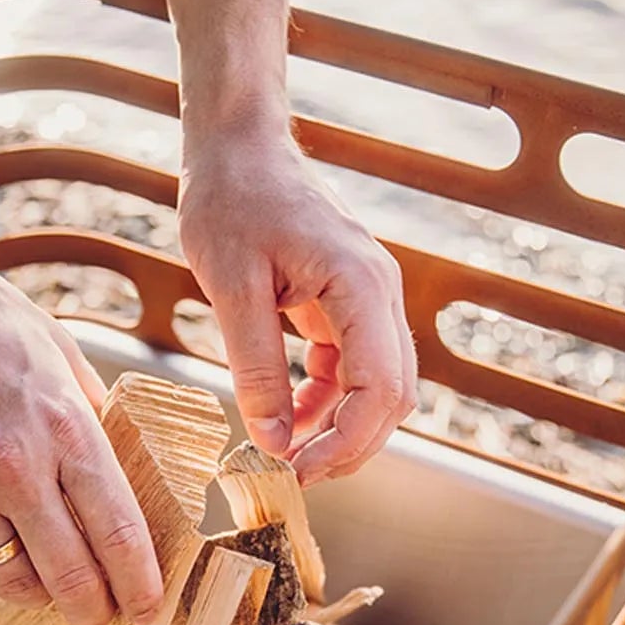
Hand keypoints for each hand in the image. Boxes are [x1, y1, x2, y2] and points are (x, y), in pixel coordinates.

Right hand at [0, 211, 161, 624]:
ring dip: (31, 585)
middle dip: (92, 609)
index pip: (118, 531)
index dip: (139, 583)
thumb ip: (87, 409)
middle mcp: (15, 467)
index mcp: (64, 425)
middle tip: (98, 616)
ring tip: (37, 574)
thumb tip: (116, 456)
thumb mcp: (54, 348)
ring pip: (9, 576)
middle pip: (70, 577)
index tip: (145, 605)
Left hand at [161, 0, 415, 484]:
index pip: (381, 389)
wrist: (238, 147)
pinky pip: (354, 367)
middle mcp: (380, 293)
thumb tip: (272, 438)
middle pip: (393, 397)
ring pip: (380, 387)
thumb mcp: (231, 287)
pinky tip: (286, 418)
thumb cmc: (231, 200)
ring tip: (286, 456)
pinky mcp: (349, 302)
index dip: (346, 444)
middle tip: (292, 478)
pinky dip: (327, 401)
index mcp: (361, 285)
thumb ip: (256, 365)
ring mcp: (369, 297)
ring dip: (340, 428)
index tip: (298, 473)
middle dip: (349, 447)